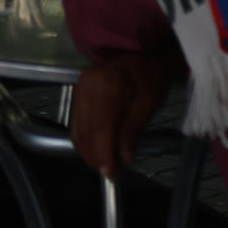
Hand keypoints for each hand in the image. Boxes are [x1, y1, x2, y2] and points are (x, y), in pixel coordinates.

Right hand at [69, 52, 170, 179]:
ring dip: (89, 153)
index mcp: (105, 88)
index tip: (112, 175)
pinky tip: (99, 151)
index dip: (103, 155)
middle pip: (84, 133)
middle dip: (96, 158)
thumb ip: (134, 130)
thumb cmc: (150, 76)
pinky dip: (86, 141)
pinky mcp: (77, 94)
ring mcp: (78, 91)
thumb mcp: (149, 103)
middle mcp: (85, 89)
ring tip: (108, 166)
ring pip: (77, 131)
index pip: (99, 129)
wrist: (141, 52)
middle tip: (113, 175)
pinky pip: (77, 123)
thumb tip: (125, 159)